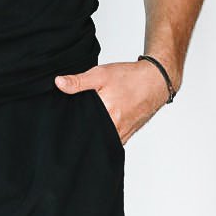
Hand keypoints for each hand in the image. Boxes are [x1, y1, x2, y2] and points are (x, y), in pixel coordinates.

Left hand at [54, 58, 173, 141]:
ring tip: (86, 124)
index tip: (62, 121)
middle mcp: (115, 128)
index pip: (80, 126)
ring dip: (92, 134)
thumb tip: (58, 83)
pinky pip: (109, 141)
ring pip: (99, 140)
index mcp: (107, 114)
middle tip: (73, 122)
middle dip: (80, 130)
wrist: (156, 81)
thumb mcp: (101, 74)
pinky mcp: (126, 135)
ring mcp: (122, 134)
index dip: (70, 123)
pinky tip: (98, 126)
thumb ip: (78, 81)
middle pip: (90, 135)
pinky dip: (102, 135)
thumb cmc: (131, 77)